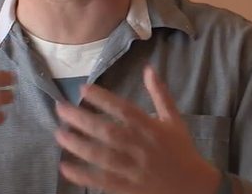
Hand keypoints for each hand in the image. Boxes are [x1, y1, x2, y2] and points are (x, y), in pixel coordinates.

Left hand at [55, 66, 220, 193]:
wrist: (192, 185)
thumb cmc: (181, 149)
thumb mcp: (174, 119)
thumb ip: (160, 94)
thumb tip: (149, 68)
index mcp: (151, 127)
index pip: (124, 109)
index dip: (103, 98)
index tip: (84, 88)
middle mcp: (140, 147)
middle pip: (107, 131)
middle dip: (82, 119)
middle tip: (61, 108)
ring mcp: (132, 168)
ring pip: (101, 155)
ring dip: (78, 144)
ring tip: (59, 133)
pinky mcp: (126, 187)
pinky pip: (101, 181)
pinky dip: (82, 175)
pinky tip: (65, 166)